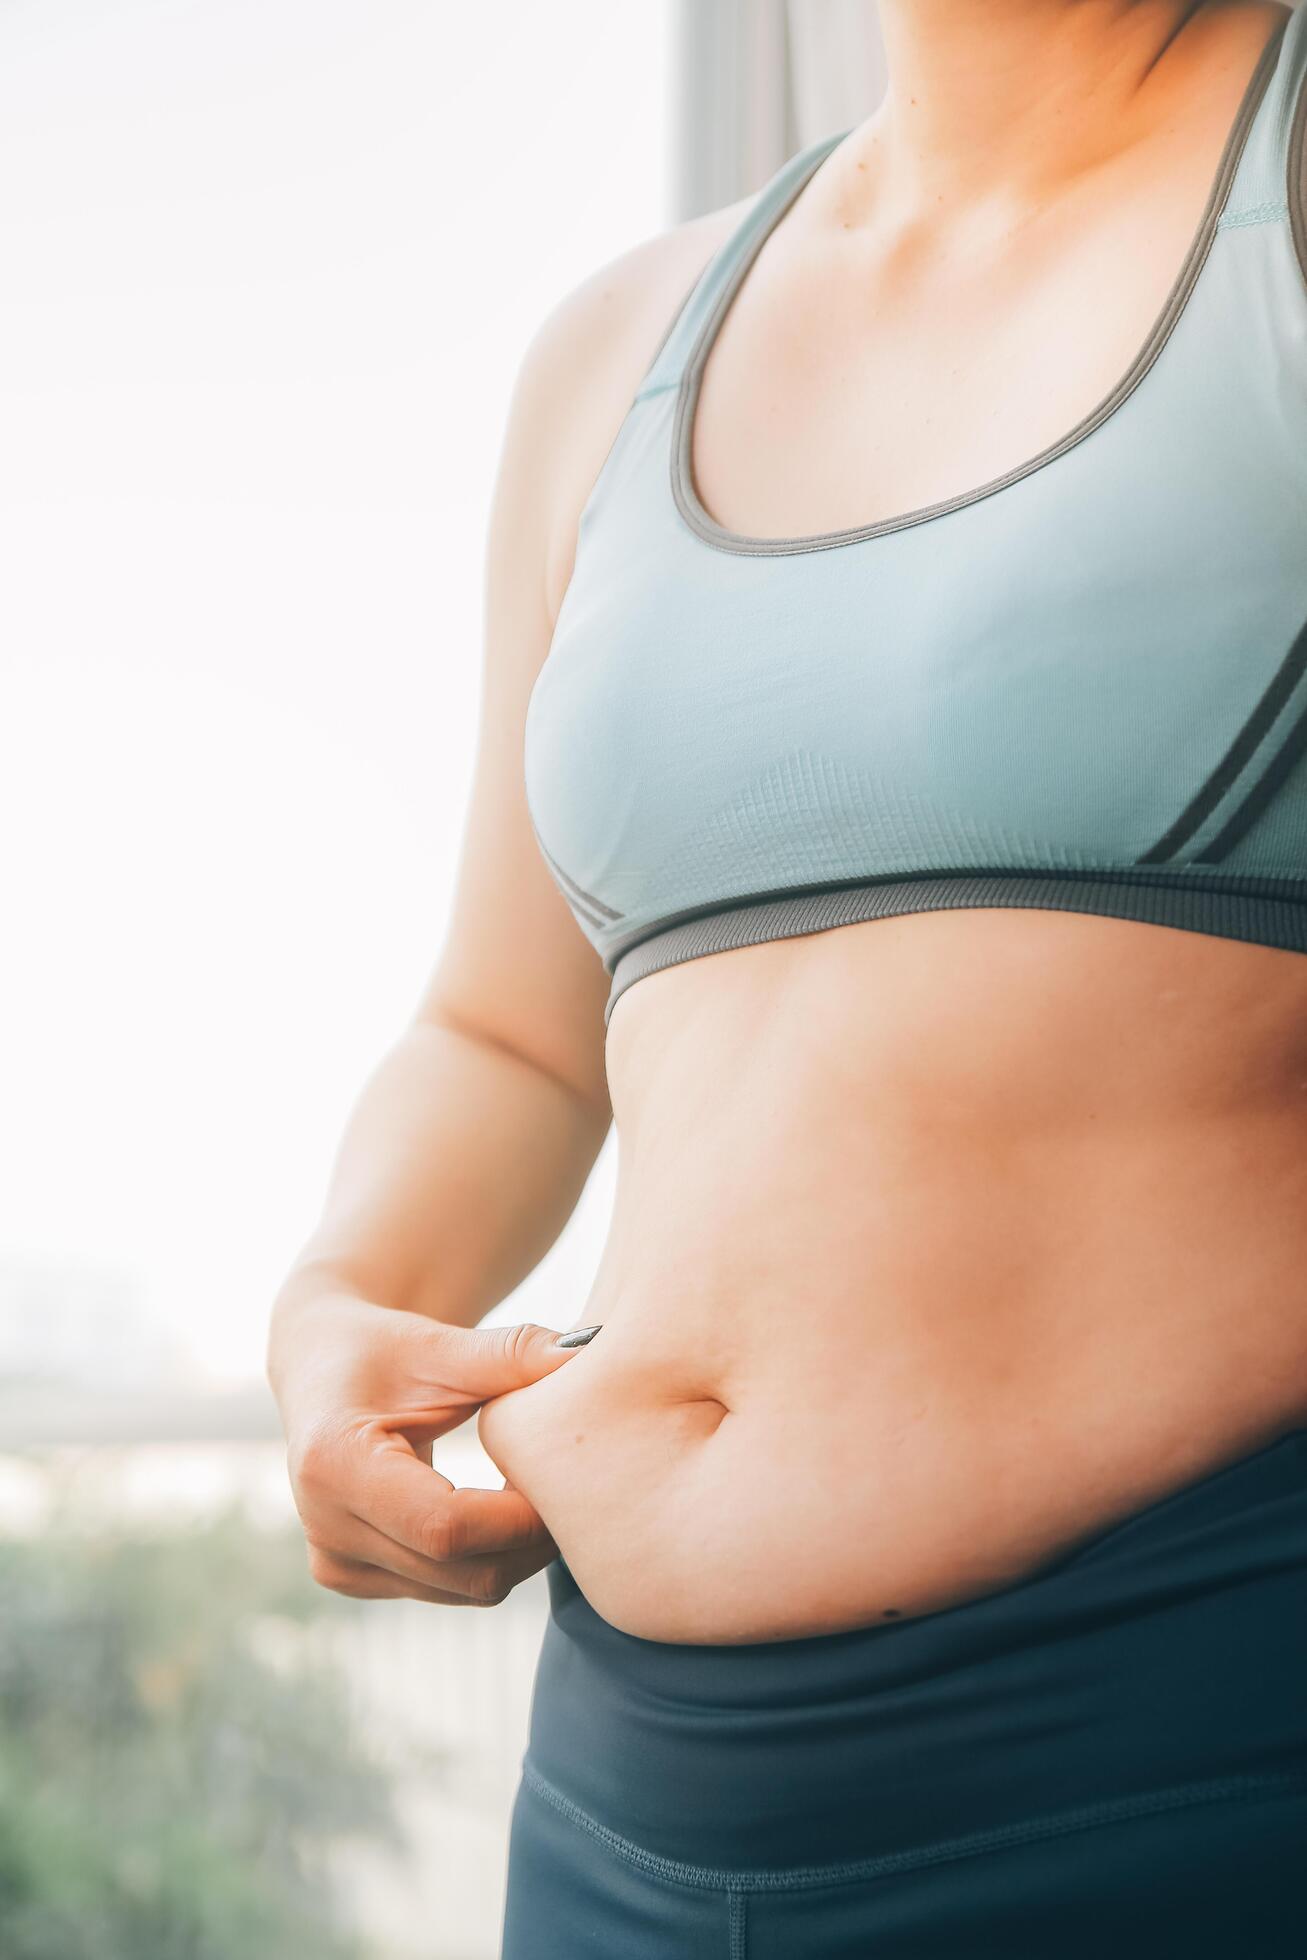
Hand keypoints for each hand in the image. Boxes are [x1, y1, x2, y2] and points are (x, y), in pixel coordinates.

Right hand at [272, 1289, 591, 1606]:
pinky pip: (451, 1589)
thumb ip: (512, 1353)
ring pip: (466, 1590)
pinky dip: (491, 1555)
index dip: (521, 1516)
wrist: (322, 1367)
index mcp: (336, 1465)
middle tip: (565, 1482)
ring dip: (518, 1550)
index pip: (447, 1528)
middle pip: (464, 1571)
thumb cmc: (383, 1349)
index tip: (563, 1476)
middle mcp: (326, 1527)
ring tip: (533, 1485)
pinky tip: (501, 1506)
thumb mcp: (441, 1344)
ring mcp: (337, 1563)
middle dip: (532, 1537)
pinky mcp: (352, 1578)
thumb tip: (589, 1347)